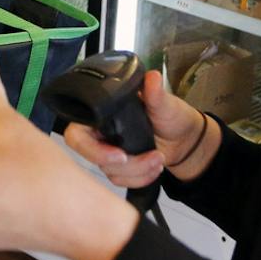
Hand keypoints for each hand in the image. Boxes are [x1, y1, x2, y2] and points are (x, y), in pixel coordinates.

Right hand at [63, 71, 210, 187]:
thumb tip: (152, 78)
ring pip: (110, 172)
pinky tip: (156, 168)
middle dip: (121, 165)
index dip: (91, 148)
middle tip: (148, 159)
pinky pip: (122, 181)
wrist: (183, 138)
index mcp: (102, 114)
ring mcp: (109, 153)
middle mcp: (100, 134)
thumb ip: (155, 93)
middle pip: (91, 157)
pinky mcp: (120, 169)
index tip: (120, 155)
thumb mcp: (164, 102)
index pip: (77, 134)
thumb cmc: (170, 115)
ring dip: (138, 170)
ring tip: (159, 159)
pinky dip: (141, 178)